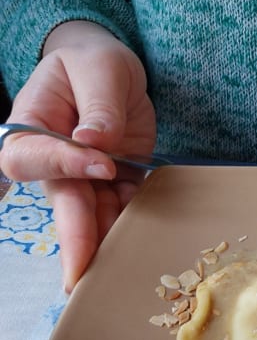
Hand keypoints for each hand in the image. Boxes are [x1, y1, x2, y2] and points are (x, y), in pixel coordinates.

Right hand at [0, 21, 154, 291]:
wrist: (109, 72)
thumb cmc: (92, 62)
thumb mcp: (100, 68)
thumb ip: (98, 104)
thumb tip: (94, 142)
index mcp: (32, 126)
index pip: (32, 156)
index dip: (62, 164)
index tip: (101, 163)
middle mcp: (54, 161)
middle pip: (62, 203)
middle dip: (74, 239)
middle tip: (80, 275)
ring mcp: (85, 178)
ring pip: (93, 217)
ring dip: (105, 246)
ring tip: (114, 278)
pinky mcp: (117, 184)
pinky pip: (123, 211)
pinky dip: (133, 231)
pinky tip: (142, 253)